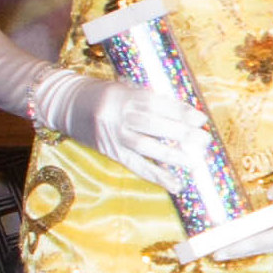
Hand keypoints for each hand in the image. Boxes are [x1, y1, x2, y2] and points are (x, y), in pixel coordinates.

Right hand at [71, 77, 218, 200]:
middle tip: (204, 140)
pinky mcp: (110, 152)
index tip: (200, 119)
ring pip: (144, 147)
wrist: (67, 105)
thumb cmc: (105, 94)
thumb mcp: (124, 88)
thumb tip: (184, 112)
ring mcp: (112, 136)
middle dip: (180, 134)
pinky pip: (135, 165)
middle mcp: (117, 116)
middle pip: (151, 125)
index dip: (179, 112)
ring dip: (171, 157)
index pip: (155, 104)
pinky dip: (156, 176)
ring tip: (194, 163)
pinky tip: (175, 184)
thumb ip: (149, 98)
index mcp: (123, 96)